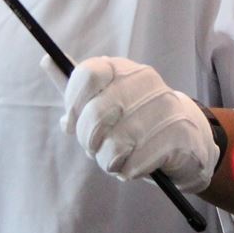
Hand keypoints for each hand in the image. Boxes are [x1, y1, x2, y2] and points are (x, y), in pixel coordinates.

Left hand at [54, 55, 217, 193]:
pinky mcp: (178, 135)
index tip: (71, 124)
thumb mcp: (106, 99)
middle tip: (94, 148)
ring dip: (108, 160)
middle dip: (88, 140)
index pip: (87, 74)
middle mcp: (145, 81)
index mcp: (122, 69)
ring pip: (115, 144)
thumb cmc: (136, 118)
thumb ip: (78, 87)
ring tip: (116, 158)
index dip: (72, 103)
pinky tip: (135, 165)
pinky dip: (128, 171)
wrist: (187, 136)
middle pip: (96, 114)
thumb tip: (47, 61)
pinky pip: (136, 163)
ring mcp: (164, 107)